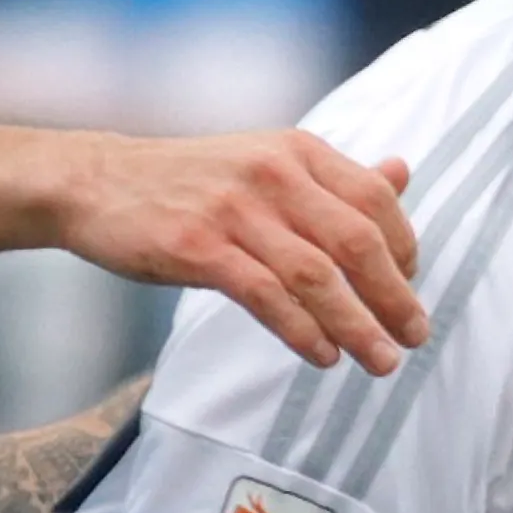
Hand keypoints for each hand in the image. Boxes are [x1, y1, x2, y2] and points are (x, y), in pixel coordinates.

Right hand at [50, 130, 428, 372]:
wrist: (97, 182)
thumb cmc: (188, 181)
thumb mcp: (265, 162)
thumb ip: (333, 176)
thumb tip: (400, 172)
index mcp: (296, 151)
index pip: (375, 200)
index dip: (404, 249)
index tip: (409, 287)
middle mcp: (273, 174)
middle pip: (356, 242)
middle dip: (394, 296)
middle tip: (415, 336)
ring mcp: (235, 211)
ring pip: (317, 276)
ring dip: (358, 325)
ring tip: (381, 361)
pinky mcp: (199, 248)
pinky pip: (267, 297)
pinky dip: (303, 332)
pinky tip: (324, 356)